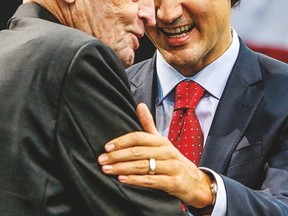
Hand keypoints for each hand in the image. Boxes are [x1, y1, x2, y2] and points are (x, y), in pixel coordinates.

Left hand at [98, 103, 212, 207]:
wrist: (196, 182)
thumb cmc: (173, 160)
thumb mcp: (162, 142)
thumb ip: (148, 125)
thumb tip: (139, 105)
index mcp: (161, 141)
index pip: (139, 137)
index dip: (122, 141)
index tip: (107, 147)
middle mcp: (166, 151)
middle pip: (138, 151)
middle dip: (117, 156)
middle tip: (101, 160)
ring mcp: (171, 167)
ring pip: (143, 166)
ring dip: (122, 168)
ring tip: (107, 170)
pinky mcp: (174, 182)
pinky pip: (151, 181)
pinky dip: (135, 180)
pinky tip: (122, 180)